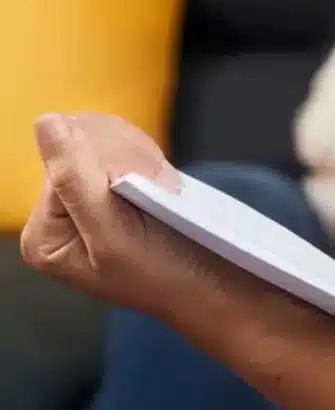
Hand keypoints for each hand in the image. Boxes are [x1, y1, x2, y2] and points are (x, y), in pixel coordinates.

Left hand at [19, 113, 226, 317]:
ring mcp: (83, 200)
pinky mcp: (110, 188)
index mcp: (45, 235)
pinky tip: (162, 181)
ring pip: (98, 139)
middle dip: (125, 158)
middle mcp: (56, 216)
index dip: (108, 163)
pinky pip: (117, 146)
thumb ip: (75, 180)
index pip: (60, 165)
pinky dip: (146, 156)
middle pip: (76, 146)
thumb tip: (46, 122)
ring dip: (139, 155)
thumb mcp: (115, 233)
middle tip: (162, 188)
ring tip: (165, 188)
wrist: (214, 286)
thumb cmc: (168, 274)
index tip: (151, 186)